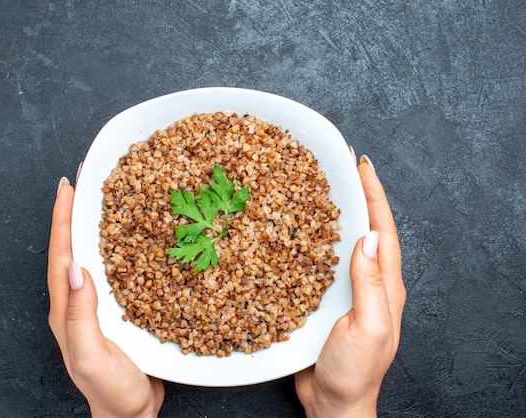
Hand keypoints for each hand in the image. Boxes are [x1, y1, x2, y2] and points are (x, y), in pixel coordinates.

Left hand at [48, 176, 163, 417]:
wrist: (130, 414)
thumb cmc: (110, 390)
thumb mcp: (90, 354)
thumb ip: (80, 314)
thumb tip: (77, 268)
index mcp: (67, 310)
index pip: (62, 255)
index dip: (63, 220)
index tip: (68, 187)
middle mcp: (79, 303)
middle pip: (74, 249)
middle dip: (75, 214)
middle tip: (84, 183)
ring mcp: (98, 307)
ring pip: (94, 257)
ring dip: (95, 228)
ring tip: (105, 201)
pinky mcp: (117, 311)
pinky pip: (115, 272)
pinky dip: (118, 250)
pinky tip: (132, 240)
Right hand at [295, 154, 406, 416]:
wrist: (334, 402)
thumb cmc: (354, 372)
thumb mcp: (368, 329)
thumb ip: (370, 285)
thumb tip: (367, 238)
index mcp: (385, 287)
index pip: (383, 231)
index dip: (375, 196)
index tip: (363, 166)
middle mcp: (368, 283)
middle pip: (365, 229)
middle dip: (357, 196)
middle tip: (342, 167)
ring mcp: (347, 290)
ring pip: (342, 243)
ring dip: (334, 213)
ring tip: (319, 188)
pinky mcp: (326, 299)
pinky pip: (322, 263)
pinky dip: (313, 241)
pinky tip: (297, 231)